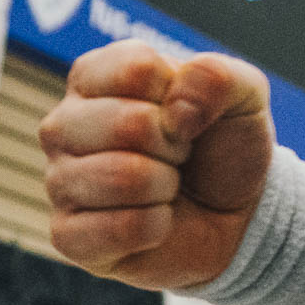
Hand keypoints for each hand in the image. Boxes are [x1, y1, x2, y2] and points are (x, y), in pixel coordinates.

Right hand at [40, 40, 275, 288]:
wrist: (238, 215)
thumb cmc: (226, 146)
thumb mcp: (245, 95)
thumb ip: (218, 77)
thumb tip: (176, 110)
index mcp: (96, 77)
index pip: (135, 68)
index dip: (181, 96)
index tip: (186, 114)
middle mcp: (64, 125)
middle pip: (128, 125)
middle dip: (177, 145)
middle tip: (181, 155)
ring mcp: (59, 181)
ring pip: (122, 177)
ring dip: (166, 186)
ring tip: (167, 185)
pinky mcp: (66, 236)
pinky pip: (120, 228)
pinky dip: (157, 226)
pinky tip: (156, 220)